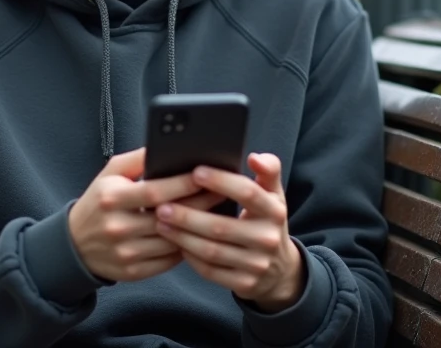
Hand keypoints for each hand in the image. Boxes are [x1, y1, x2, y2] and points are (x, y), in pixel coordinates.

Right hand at [68, 147, 224, 282]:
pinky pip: (168, 262)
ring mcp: (125, 252)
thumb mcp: (109, 174)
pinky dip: (185, 249)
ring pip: (171, 242)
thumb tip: (164, 147)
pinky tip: (196, 236)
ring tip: (215, 215)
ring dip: (195, 229)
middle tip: (221, 194)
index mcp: (112, 198)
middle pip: (168, 217)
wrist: (75, 244)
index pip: (155, 191)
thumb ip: (136, 159)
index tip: (205, 175)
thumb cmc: (99, 202)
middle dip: (198, 205)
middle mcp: (118, 226)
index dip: (183, 184)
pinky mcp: (132, 271)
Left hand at [154, 152, 304, 311]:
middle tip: (161, 205)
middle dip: (187, 215)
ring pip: (211, 251)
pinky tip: (175, 244)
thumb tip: (254, 157)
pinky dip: (190, 257)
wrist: (280, 270)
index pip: (248, 193)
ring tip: (160, 223)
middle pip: (221, 227)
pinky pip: (210, 271)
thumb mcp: (273, 195)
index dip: (221, 182)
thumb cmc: (266, 221)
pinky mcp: (245, 283)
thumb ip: (268, 170)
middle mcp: (268, 238)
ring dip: (182, 237)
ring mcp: (257, 264)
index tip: (195, 172)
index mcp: (275, 211)